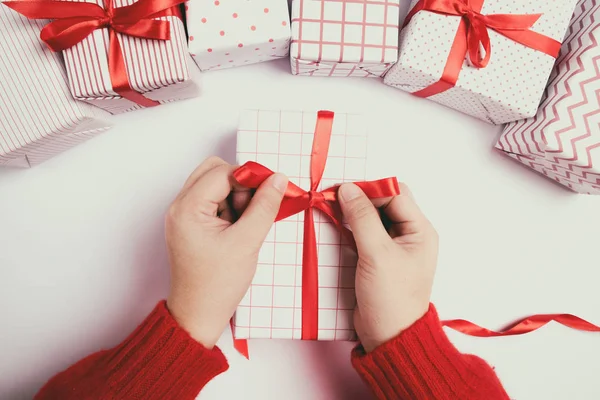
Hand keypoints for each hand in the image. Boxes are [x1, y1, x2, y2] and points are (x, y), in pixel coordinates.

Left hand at [166, 157, 287, 347]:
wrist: (198, 315)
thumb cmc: (217, 285)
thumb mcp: (247, 242)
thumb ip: (265, 206)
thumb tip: (278, 179)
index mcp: (187, 208)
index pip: (222, 172)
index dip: (250, 177)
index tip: (271, 190)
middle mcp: (180, 206)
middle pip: (214, 172)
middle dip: (240, 184)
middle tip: (253, 209)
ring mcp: (184, 215)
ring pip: (215, 185)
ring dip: (236, 197)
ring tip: (244, 226)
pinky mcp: (191, 224)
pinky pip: (213, 202)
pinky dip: (230, 209)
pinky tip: (238, 231)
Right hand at [338, 183, 437, 352]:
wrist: (388, 337)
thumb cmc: (391, 299)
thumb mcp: (377, 254)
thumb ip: (362, 218)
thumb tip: (347, 189)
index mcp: (420, 231)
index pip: (395, 194)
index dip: (370, 188)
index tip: (342, 189)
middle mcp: (409, 235)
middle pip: (384, 202)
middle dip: (360, 198)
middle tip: (334, 197)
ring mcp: (394, 247)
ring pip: (372, 217)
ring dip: (353, 212)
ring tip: (330, 208)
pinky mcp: (378, 258)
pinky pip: (364, 233)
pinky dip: (349, 227)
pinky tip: (334, 226)